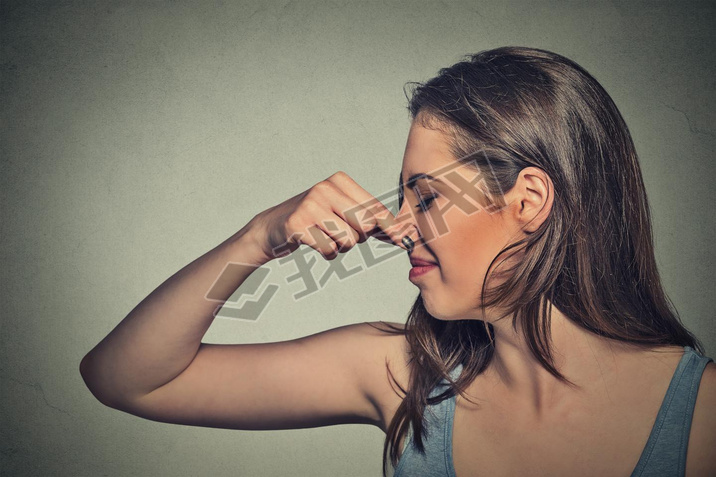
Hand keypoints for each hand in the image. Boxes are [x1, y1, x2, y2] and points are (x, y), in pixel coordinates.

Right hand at [247, 171, 412, 261]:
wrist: (273, 227)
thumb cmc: (317, 220)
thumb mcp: (344, 213)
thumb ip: (372, 221)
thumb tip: (404, 235)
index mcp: (340, 180)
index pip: (376, 209)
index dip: (391, 228)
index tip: (405, 239)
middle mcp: (325, 188)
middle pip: (365, 225)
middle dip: (359, 237)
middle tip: (341, 232)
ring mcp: (310, 205)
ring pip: (348, 240)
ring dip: (341, 247)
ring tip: (326, 236)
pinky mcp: (298, 224)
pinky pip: (329, 250)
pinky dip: (326, 253)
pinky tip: (314, 242)